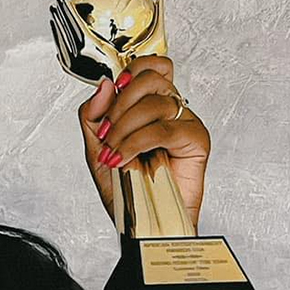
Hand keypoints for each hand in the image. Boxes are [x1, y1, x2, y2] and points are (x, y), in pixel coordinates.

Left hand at [77, 55, 210, 232]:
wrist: (141, 222)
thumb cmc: (126, 189)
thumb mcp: (95, 147)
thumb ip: (93, 114)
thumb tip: (105, 84)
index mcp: (149, 106)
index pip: (151, 66)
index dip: (133, 69)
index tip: (116, 87)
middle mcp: (169, 110)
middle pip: (150, 78)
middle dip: (120, 105)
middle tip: (107, 134)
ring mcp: (184, 123)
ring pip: (154, 102)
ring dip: (125, 128)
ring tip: (114, 153)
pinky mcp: (196, 140)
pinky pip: (164, 128)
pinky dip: (137, 142)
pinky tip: (126, 158)